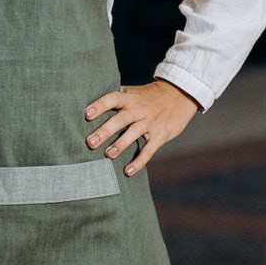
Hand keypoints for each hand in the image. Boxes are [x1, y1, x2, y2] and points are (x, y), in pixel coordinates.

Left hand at [84, 79, 198, 175]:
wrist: (179, 95)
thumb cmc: (148, 96)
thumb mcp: (133, 92)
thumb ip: (116, 98)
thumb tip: (89, 102)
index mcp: (130, 98)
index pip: (113, 99)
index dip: (100, 105)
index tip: (86, 114)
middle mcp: (138, 109)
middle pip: (120, 119)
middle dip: (105, 131)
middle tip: (90, 142)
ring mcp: (150, 122)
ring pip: (133, 134)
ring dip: (120, 145)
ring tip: (107, 155)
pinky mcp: (160, 135)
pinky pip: (149, 150)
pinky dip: (139, 162)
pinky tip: (128, 172)